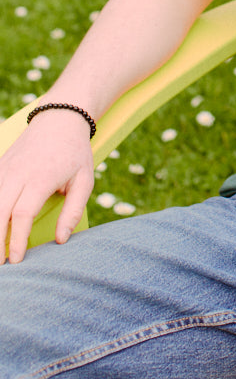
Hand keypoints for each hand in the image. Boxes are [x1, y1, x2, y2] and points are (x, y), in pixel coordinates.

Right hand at [0, 111, 95, 263]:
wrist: (60, 118)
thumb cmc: (75, 152)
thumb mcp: (85, 180)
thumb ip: (73, 211)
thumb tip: (61, 240)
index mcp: (41, 177)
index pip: (23, 214)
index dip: (17, 240)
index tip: (16, 260)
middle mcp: (18, 173)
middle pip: (0, 210)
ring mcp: (6, 168)